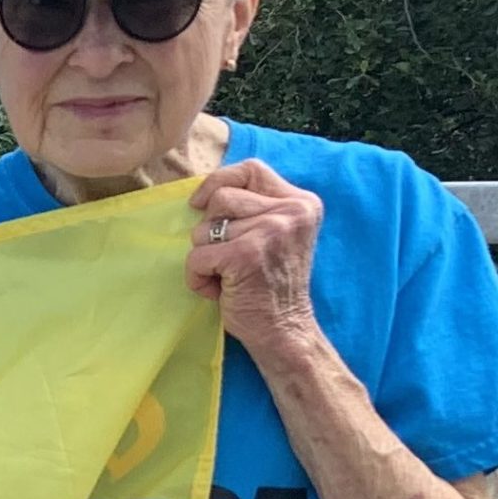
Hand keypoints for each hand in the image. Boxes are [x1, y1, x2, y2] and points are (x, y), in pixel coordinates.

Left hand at [189, 160, 325, 360]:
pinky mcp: (246, 254)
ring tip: (227, 276)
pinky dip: (197, 279)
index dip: (218, 182)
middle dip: (210, 230)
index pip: (251, 169)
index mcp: (301, 202)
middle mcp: (292, 211)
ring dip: (204, 258)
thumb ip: (255, 209)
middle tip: (227, 257)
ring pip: (204, 230)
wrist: (283, 329)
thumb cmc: (269, 284)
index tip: (200, 204)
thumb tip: (205, 192)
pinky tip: (219, 291)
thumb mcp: (275, 235)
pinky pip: (196, 257)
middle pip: (221, 198)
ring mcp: (271, 231)